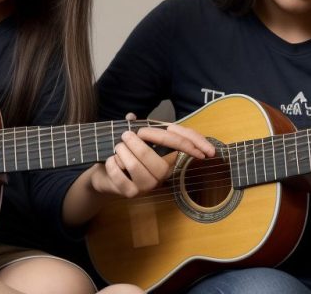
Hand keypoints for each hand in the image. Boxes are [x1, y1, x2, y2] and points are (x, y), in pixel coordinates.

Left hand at [85, 113, 214, 197]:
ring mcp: (147, 186)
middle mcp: (160, 174)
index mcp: (166, 156)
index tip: (206, 151)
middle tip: (125, 135)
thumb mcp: (132, 137)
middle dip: (140, 146)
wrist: (104, 173)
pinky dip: (113, 165)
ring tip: (118, 147)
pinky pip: (121, 178)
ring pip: (138, 169)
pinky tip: (111, 161)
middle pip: (159, 163)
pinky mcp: (130, 193)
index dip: (195, 146)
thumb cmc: (124, 153)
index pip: (182, 147)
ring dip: (124, 153)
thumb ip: (134, 124)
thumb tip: (131, 116)